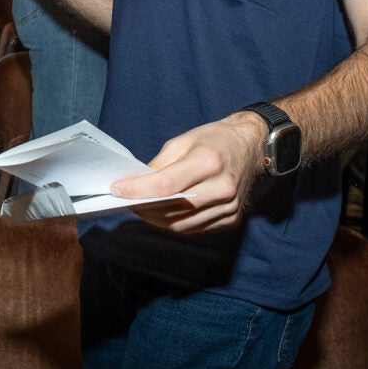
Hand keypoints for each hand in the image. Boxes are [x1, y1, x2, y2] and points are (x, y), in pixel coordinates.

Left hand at [110, 111, 264, 233]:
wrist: (251, 147)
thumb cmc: (215, 140)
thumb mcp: (183, 140)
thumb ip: (159, 164)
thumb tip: (137, 184)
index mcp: (209, 162)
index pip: (166, 185)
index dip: (137, 190)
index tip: (116, 190)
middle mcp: (222, 188)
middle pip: (172, 208)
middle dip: (142, 207)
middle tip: (124, 200)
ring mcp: (229, 207)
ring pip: (181, 224)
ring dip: (155, 219)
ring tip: (139, 208)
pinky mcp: (231, 219)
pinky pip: (194, 228)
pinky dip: (174, 223)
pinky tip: (161, 214)